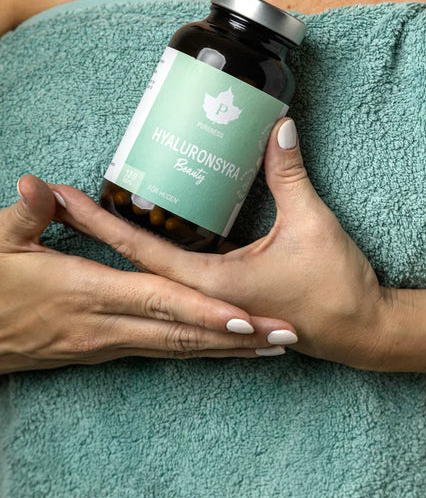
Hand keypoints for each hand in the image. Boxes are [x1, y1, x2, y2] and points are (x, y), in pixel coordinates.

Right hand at [0, 176, 297, 374]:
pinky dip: (200, 350)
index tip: (247, 316)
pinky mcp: (104, 350)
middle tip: (286, 337)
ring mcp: (107, 345)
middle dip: (235, 339)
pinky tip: (226, 346)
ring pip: (179, 349)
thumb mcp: (1, 247)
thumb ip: (27, 215)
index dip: (203, 312)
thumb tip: (36, 183)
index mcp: (90, 296)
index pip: (159, 301)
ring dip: (226, 350)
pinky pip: (164, 352)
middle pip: (183, 333)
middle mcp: (107, 328)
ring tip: (274, 345)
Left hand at [52, 119, 389, 369]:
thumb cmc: (336, 286)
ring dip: (124, 242)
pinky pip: (182, 275)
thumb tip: (278, 126)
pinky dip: (159, 253)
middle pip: (136, 260)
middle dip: (95, 230)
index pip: (141, 249)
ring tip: (94, 211)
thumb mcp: (311, 222)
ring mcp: (213, 302)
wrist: (363, 331)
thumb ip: (289, 174)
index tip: (63, 201)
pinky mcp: (228, 298)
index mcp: (212, 283)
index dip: (99, 222)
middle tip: (59, 201)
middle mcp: (204, 295)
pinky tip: (154, 233)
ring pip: (157, 271)